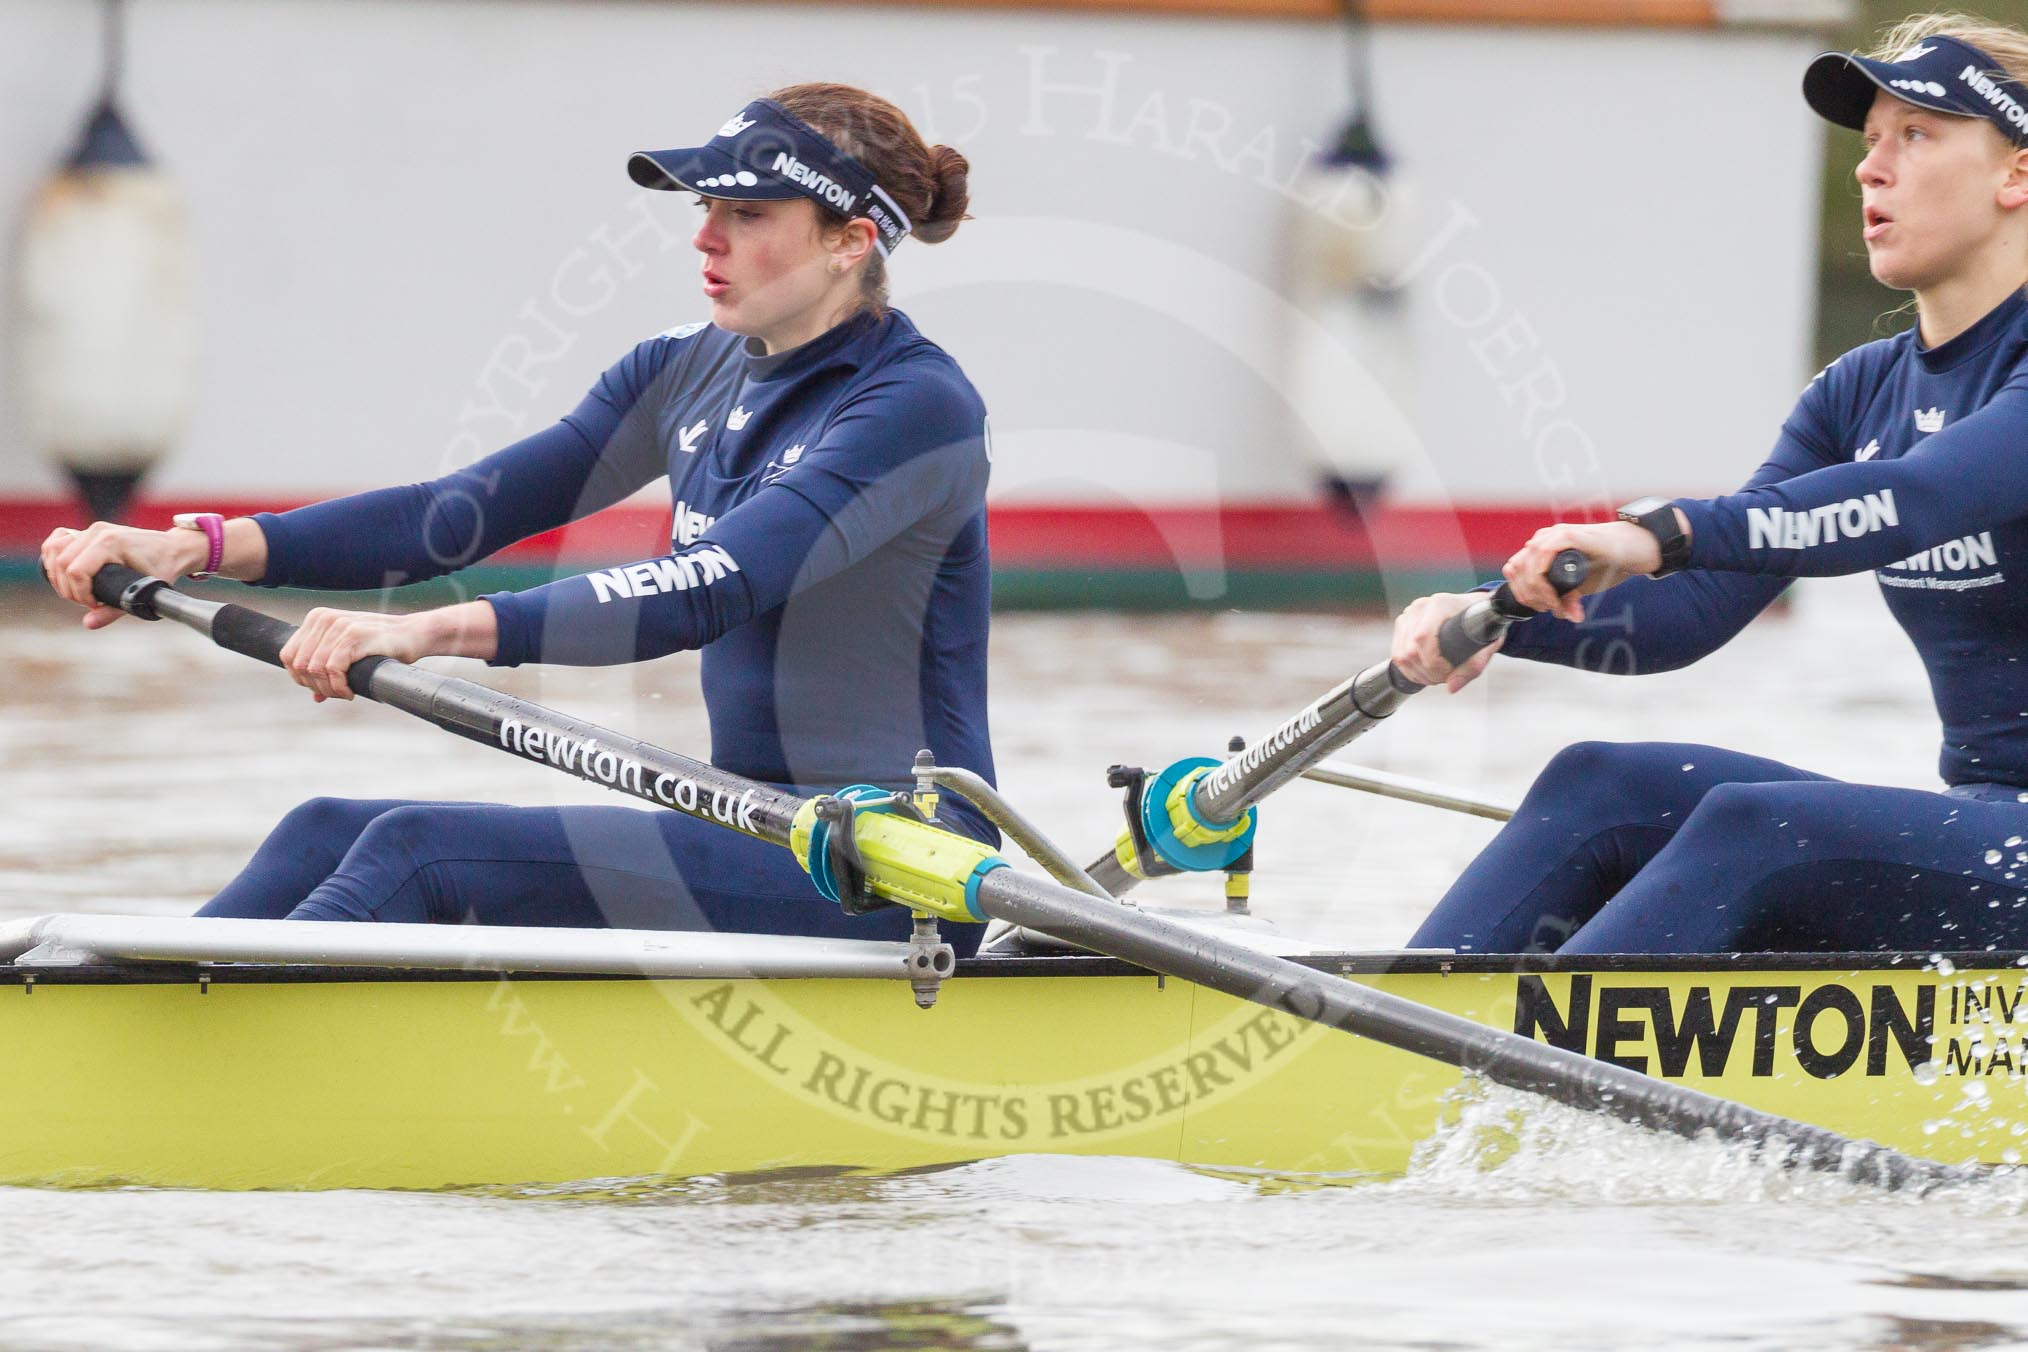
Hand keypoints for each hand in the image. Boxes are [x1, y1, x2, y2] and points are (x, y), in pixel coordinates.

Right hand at [41, 522, 208, 628]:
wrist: (173, 549)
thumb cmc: (162, 568)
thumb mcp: (143, 591)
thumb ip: (114, 610)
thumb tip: (89, 623)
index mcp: (111, 543)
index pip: (76, 570)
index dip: (79, 594)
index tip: (93, 604)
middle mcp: (98, 532)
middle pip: (61, 563)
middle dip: (68, 588)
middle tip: (86, 601)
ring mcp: (92, 529)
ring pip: (54, 549)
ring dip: (57, 574)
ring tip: (75, 590)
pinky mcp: (89, 531)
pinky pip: (58, 541)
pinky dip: (54, 558)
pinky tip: (63, 574)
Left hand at [279, 608, 430, 701]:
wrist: (413, 634)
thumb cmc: (382, 643)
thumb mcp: (349, 652)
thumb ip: (328, 668)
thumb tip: (315, 695)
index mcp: (317, 618)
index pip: (289, 655)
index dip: (300, 678)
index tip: (320, 688)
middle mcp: (324, 619)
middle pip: (300, 664)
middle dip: (315, 685)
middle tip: (335, 693)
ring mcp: (339, 625)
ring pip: (315, 669)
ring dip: (328, 689)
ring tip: (344, 693)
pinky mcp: (354, 636)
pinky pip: (333, 669)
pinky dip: (339, 687)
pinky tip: (350, 692)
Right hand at [1391, 592, 1503, 692]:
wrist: (1479, 611)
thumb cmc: (1482, 625)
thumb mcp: (1484, 647)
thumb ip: (1471, 668)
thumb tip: (1452, 687)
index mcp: (1440, 605)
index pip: (1422, 637)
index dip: (1433, 662)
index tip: (1448, 672)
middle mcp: (1420, 607)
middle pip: (1410, 650)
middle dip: (1427, 672)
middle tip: (1444, 677)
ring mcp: (1408, 615)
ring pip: (1401, 655)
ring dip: (1417, 673)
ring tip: (1435, 676)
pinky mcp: (1403, 625)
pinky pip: (1397, 654)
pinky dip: (1409, 669)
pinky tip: (1424, 672)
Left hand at [1503, 519, 1670, 621]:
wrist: (1635, 548)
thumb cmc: (1610, 562)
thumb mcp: (1582, 586)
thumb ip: (1568, 597)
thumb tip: (1563, 615)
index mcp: (1542, 548)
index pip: (1515, 569)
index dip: (1521, 592)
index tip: (1538, 608)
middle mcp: (1544, 538)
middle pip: (1517, 569)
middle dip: (1529, 596)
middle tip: (1549, 609)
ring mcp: (1554, 535)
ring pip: (1526, 565)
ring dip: (1537, 591)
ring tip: (1555, 605)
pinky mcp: (1568, 535)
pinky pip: (1542, 557)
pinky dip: (1544, 582)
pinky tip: (1555, 596)